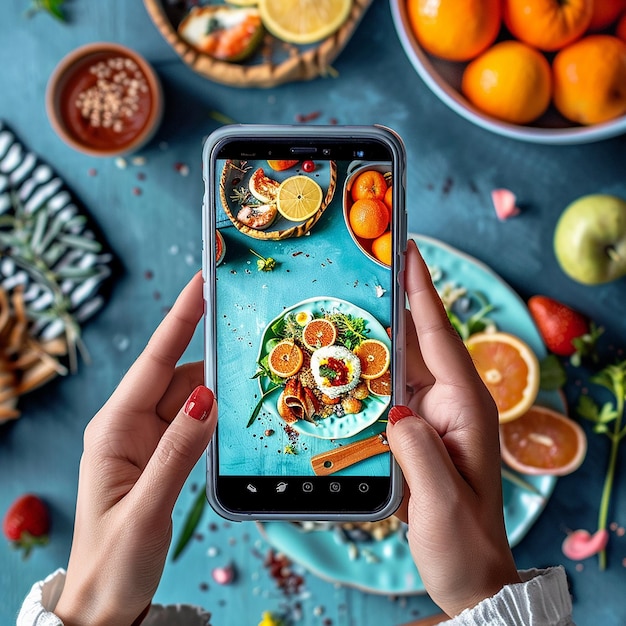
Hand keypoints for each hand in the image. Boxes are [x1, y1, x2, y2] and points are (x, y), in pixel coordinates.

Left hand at [55, 272, 216, 625]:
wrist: (104, 603)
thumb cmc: (114, 561)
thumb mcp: (147, 507)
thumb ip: (178, 451)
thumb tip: (207, 398)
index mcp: (114, 428)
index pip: (154, 361)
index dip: (180, 318)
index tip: (201, 283)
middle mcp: (129, 425)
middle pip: (175, 372)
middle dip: (208, 346)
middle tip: (244, 322)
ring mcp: (146, 439)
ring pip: (188, 395)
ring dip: (217, 383)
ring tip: (251, 367)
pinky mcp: (161, 454)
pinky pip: (192, 420)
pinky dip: (214, 410)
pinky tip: (234, 405)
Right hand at [387, 240, 519, 617]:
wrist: (471, 573)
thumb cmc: (463, 542)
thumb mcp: (444, 502)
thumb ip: (419, 452)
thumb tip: (397, 411)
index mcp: (466, 409)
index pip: (440, 339)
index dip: (422, 293)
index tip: (408, 253)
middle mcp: (452, 403)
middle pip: (420, 340)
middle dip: (396, 300)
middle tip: (369, 266)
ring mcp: (435, 415)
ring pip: (404, 362)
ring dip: (379, 333)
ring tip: (350, 303)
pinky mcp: (419, 429)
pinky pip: (394, 388)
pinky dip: (373, 369)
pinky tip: (350, 360)